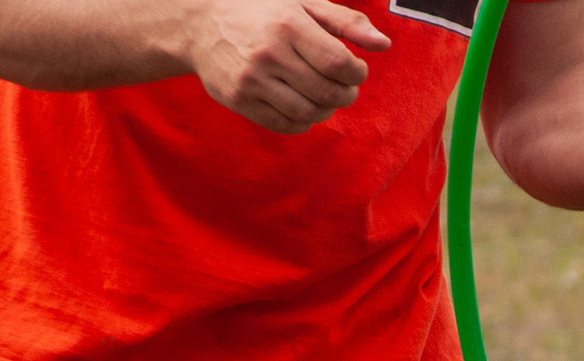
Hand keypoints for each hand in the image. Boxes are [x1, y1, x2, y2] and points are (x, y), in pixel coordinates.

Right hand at [181, 0, 388, 134]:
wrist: (200, 22)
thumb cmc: (261, 10)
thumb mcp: (302, 3)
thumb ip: (345, 22)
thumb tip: (383, 44)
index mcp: (287, 25)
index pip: (339, 64)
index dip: (357, 74)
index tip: (356, 69)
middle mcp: (268, 54)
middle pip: (328, 93)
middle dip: (346, 94)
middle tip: (344, 87)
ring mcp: (250, 80)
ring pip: (309, 113)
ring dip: (327, 110)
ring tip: (324, 96)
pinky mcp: (238, 100)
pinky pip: (285, 125)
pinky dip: (303, 121)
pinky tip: (303, 105)